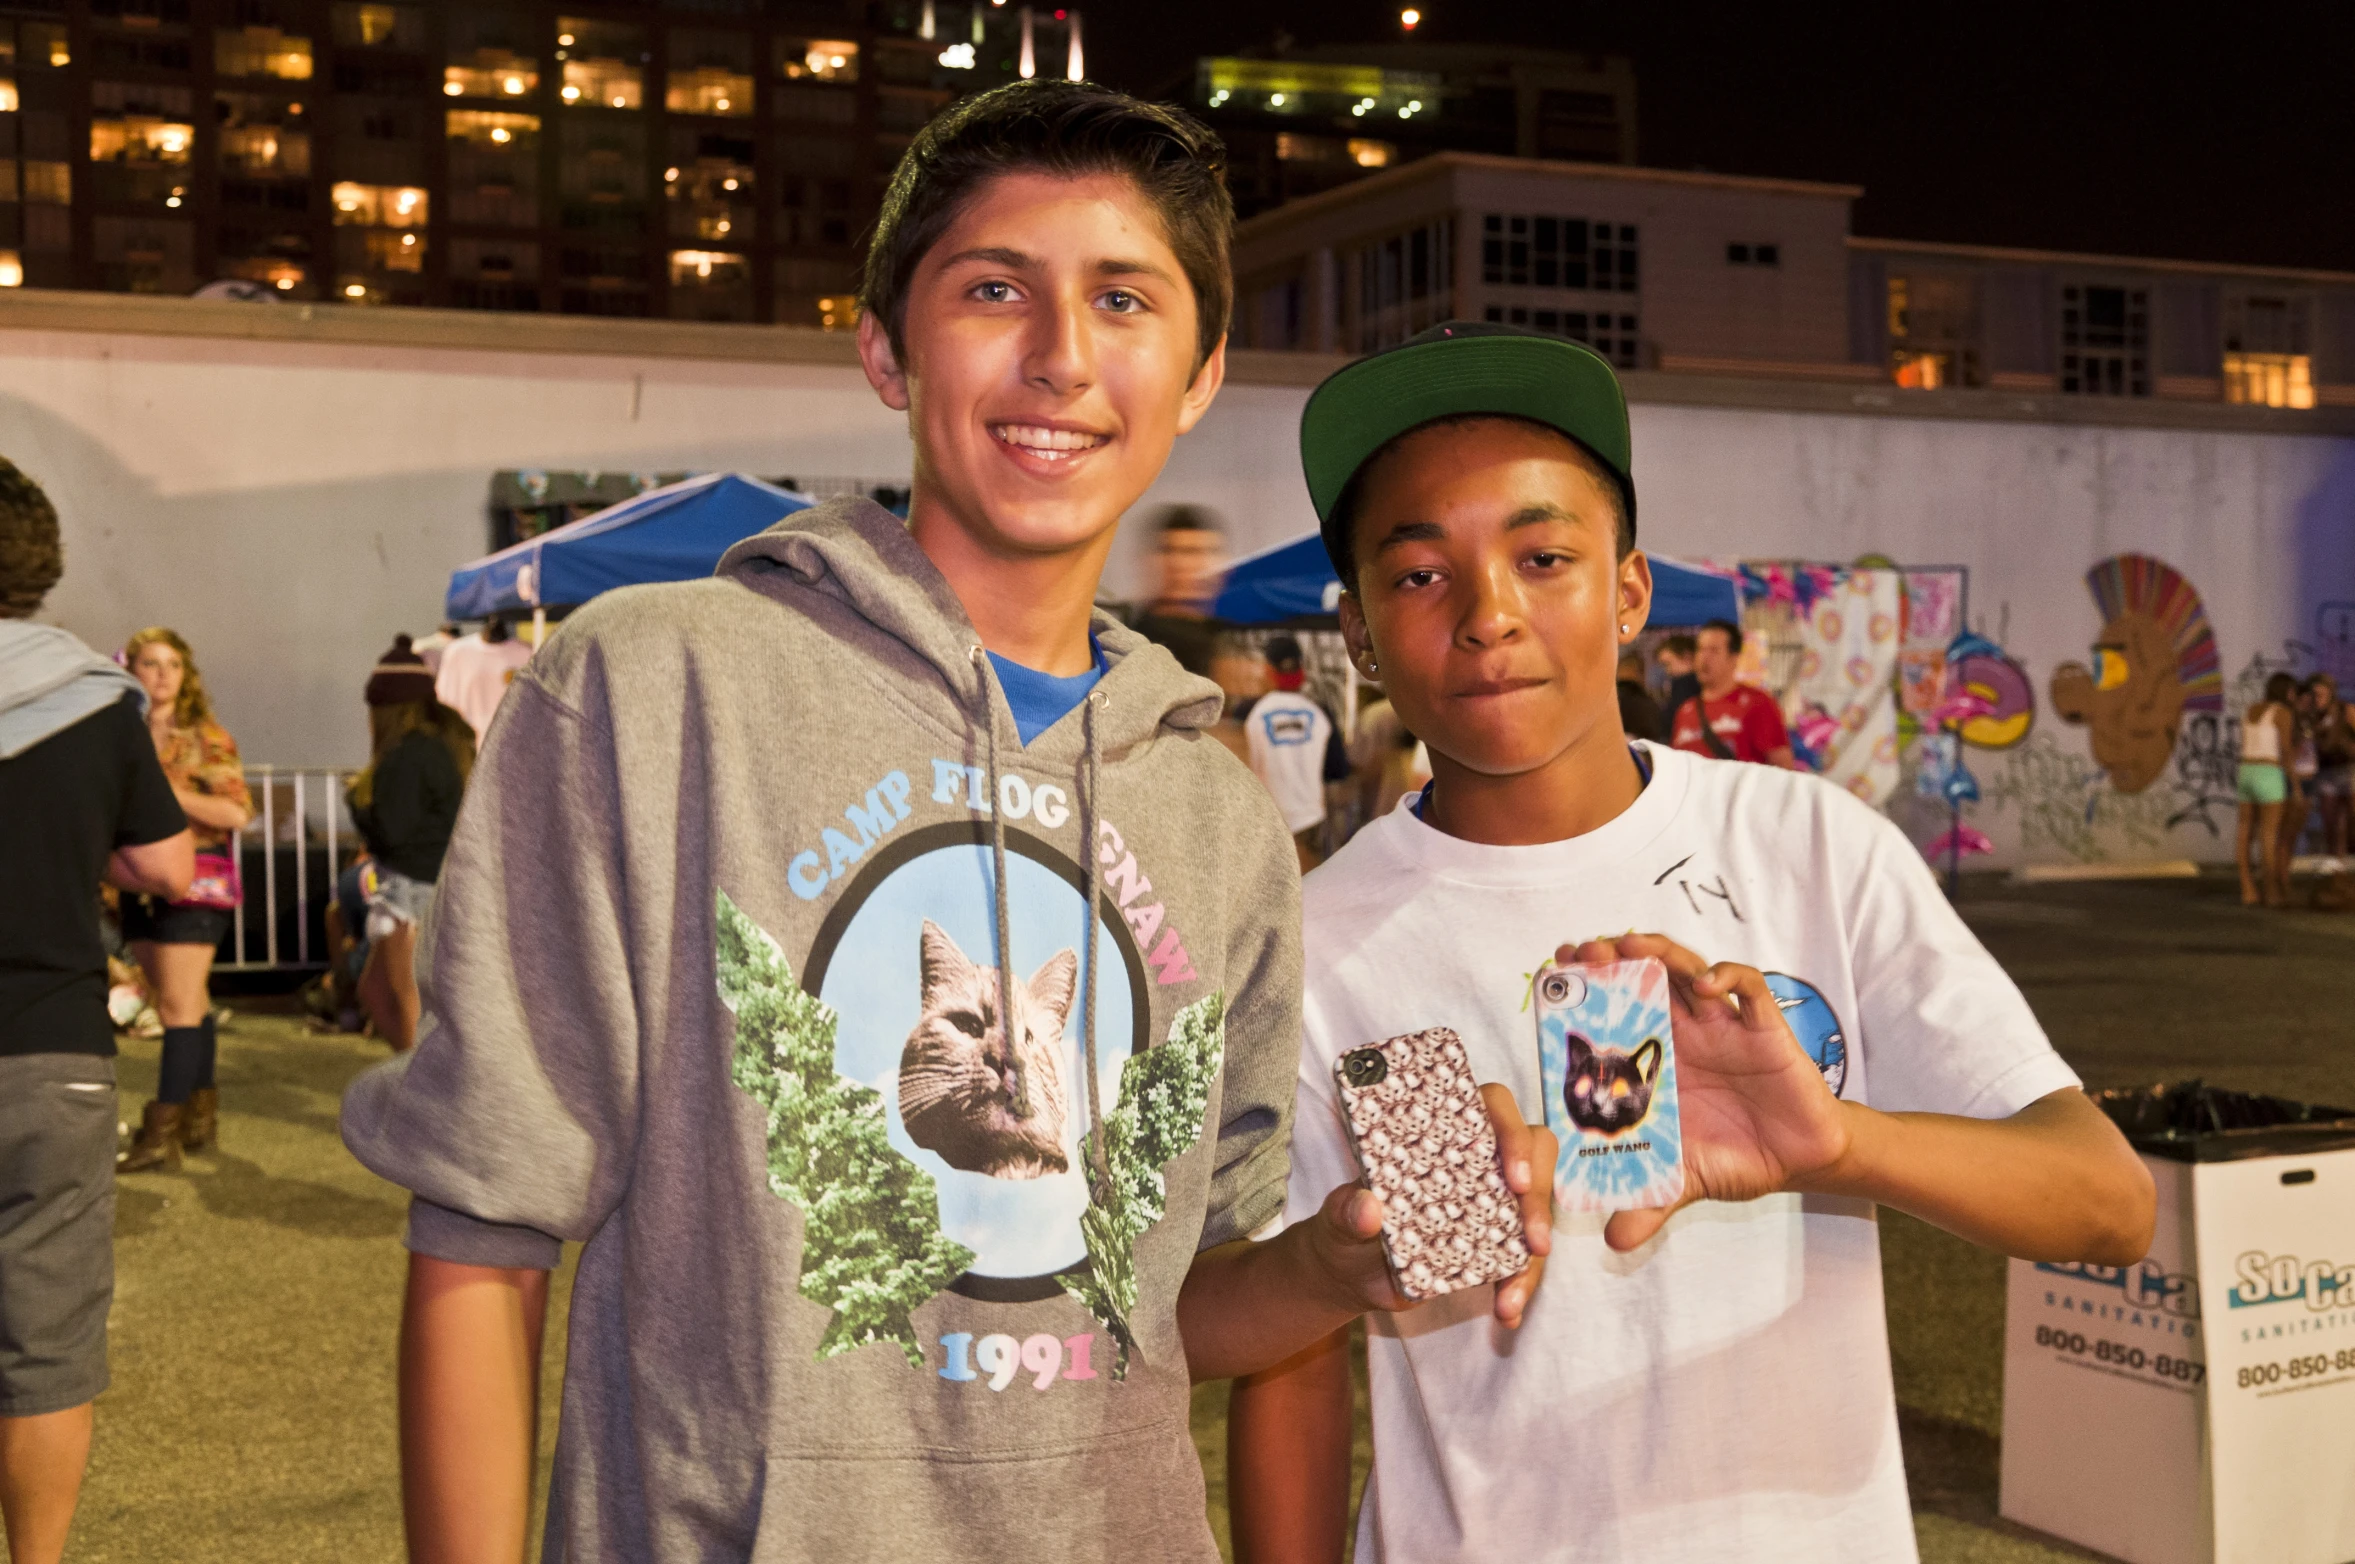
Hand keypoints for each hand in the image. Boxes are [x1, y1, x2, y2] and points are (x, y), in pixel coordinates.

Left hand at [1304, 1084, 1555, 1327]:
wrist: (1349, 1273)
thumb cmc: (1345, 1224)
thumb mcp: (1337, 1217)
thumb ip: (1346, 1210)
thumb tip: (1368, 1208)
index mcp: (1443, 1132)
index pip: (1493, 1106)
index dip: (1511, 1133)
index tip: (1513, 1177)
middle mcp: (1476, 1159)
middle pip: (1534, 1156)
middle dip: (1538, 1199)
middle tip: (1534, 1243)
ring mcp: (1491, 1200)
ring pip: (1534, 1212)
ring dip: (1532, 1259)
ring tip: (1510, 1299)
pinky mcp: (1495, 1241)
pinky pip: (1523, 1257)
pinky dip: (1519, 1285)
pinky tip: (1508, 1311)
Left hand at [1558, 934, 1849, 1251]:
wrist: (1801, 1158)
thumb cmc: (1738, 1156)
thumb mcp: (1686, 1181)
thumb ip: (1650, 1203)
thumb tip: (1613, 1242)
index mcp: (1656, 1061)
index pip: (1614, 1013)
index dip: (1586, 991)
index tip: (1555, 975)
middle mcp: (1683, 1033)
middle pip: (1642, 978)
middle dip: (1611, 957)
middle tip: (1583, 951)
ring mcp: (1722, 1025)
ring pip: (1685, 970)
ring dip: (1657, 953)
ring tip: (1629, 946)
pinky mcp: (1763, 1027)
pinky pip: (1747, 986)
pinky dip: (1726, 977)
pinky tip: (1707, 986)